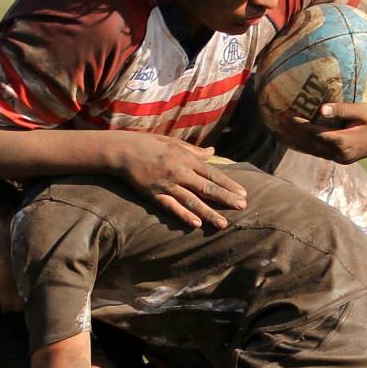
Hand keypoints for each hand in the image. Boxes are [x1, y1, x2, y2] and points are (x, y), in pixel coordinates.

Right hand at [109, 132, 248, 227]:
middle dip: (226, 198)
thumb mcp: (174, 143)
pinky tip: (196, 224)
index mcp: (186, 159)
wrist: (122, 150)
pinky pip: (172, 207)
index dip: (229, 185)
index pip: (213, 174)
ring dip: (209, 213)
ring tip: (223, 224)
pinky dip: (184, 215)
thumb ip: (194, 151)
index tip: (243, 194)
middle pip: (207, 188)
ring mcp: (167, 184)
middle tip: (242, 207)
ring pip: (192, 201)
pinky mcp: (154, 195)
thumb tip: (213, 152)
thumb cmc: (149, 144)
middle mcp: (180, 172)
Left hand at [274, 101, 366, 163]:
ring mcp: (341, 158)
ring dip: (295, 140)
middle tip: (277, 118)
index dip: (298, 124)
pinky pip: (318, 152)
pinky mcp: (343, 157)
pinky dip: (305, 145)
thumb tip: (321, 109)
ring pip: (312, 150)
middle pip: (309, 144)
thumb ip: (342, 109)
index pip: (314, 133)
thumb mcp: (364, 110)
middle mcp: (340, 154)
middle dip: (291, 132)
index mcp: (344, 142)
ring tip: (280, 128)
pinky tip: (295, 137)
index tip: (285, 113)